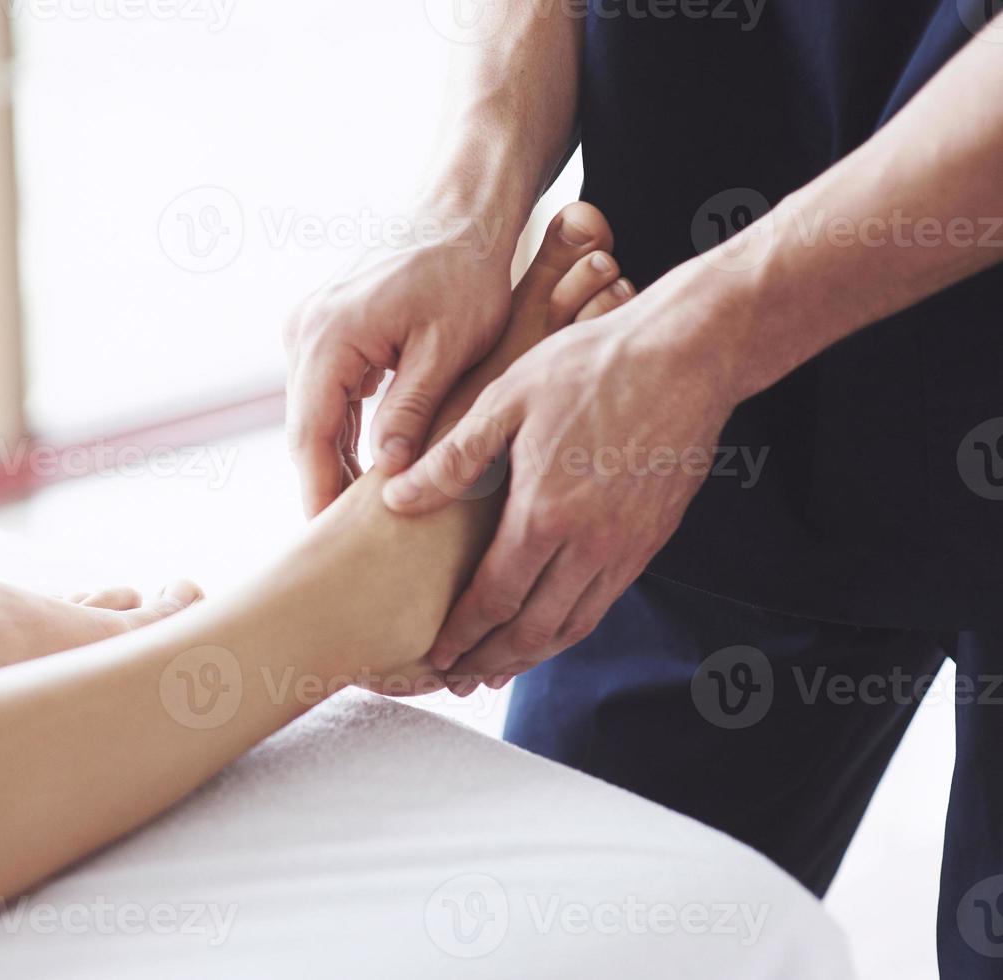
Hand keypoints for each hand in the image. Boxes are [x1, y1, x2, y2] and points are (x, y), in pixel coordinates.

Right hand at [283, 223, 520, 516]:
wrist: (460, 212)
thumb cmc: (466, 272)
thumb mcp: (449, 348)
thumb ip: (413, 412)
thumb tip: (389, 476)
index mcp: (329, 335)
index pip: (311, 434)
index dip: (319, 491)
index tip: (328, 540)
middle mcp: (305, 330)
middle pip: (305, 428)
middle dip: (323, 484)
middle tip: (341, 546)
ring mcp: (308, 326)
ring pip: (314, 412)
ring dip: (333, 459)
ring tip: (355, 519)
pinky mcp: (324, 327)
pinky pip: (326, 392)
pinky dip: (342, 428)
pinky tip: (365, 467)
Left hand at [382, 293, 740, 691]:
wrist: (687, 355)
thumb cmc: (591, 367)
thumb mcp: (505, 400)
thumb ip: (451, 458)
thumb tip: (397, 498)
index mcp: (545, 513)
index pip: (494, 598)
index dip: (462, 634)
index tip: (436, 655)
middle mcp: (590, 544)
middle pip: (533, 630)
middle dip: (492, 661)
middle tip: (460, 679)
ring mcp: (627, 546)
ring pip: (574, 625)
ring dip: (533, 655)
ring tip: (499, 668)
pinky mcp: (652, 539)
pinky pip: (605, 601)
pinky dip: (571, 627)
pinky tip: (550, 626)